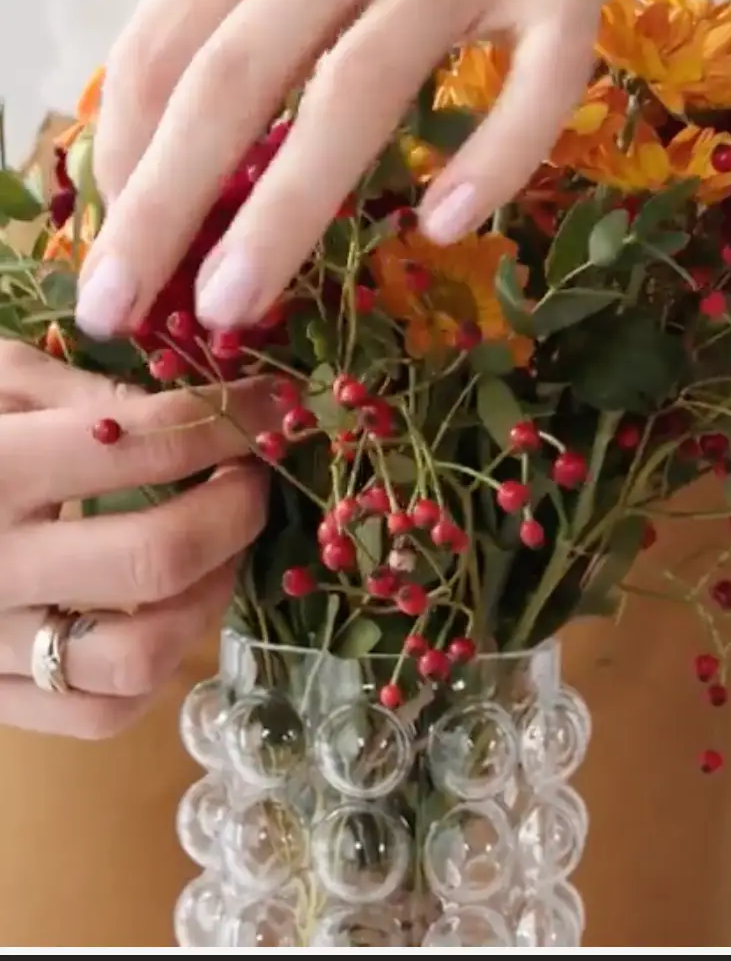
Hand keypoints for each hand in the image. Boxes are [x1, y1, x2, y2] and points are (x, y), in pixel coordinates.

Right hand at [0, 342, 272, 738]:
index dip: (229, 421)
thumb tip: (189, 412)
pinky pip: (99, 715)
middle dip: (235, 512)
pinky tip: (162, 615)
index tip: (275, 408)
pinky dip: (155, 672)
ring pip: (139, 656)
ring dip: (210, 599)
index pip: (143, 443)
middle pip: (157, 557)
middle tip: (250, 480)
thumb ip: (79, 392)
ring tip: (218, 552)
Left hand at [79, 0, 730, 338]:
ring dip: (285, 208)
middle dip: (163, 204)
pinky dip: (492, 159)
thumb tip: (178, 127)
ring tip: (231, 304)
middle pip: (236, 74)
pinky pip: (536, 86)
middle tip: (118, 308)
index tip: (103, 241)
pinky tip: (446, 225)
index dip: (121, 151)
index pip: (167, 37)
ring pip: (360, 88)